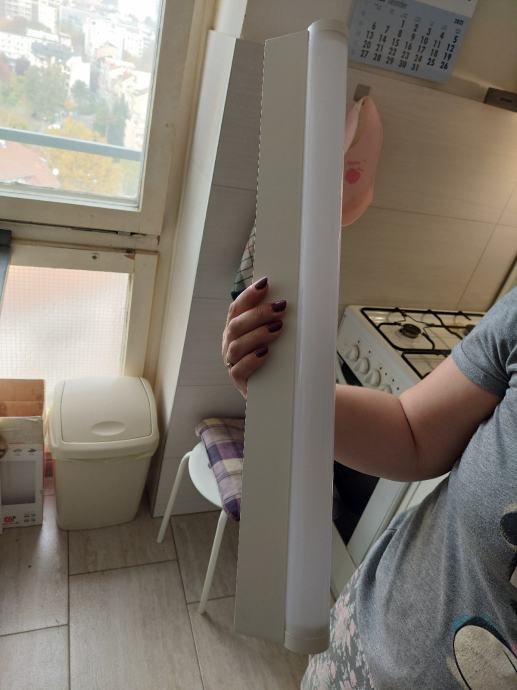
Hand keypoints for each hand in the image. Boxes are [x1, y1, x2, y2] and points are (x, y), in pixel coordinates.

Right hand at [222, 276, 286, 397]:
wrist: (285, 391)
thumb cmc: (281, 359)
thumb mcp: (280, 336)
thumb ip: (278, 319)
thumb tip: (292, 300)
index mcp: (237, 328)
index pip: (237, 307)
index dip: (249, 295)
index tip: (265, 283)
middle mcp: (231, 343)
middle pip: (236, 324)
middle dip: (258, 314)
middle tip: (280, 307)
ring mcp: (233, 362)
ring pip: (236, 345)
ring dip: (257, 334)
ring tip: (277, 328)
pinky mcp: (239, 381)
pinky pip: (239, 369)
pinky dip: (252, 359)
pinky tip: (265, 353)